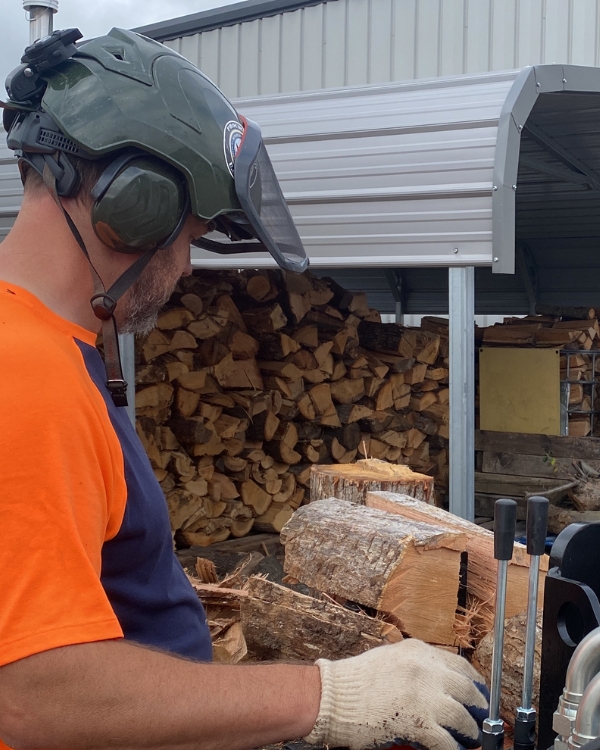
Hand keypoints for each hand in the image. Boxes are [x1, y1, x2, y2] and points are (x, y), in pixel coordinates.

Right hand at [304, 638, 488, 749]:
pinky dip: (453, 749)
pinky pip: (446, 741)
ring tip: (470, 739)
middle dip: (479, 708)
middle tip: (481, 720)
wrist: (333, 696)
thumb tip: (441, 683)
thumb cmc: (357, 681)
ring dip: (469, 732)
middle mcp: (425, 669)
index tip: (480, 695)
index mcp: (419, 652)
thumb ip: (417, 666)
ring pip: (462, 717)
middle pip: (467, 690)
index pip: (461, 666)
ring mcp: (422, 696)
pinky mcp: (417, 723)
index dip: (475, 683)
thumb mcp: (392, 659)